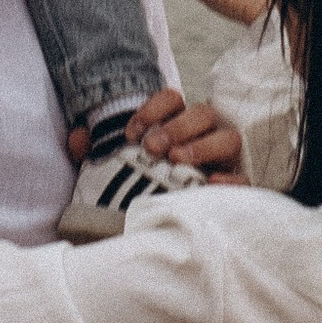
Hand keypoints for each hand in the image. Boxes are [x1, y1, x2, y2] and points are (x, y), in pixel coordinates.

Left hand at [66, 87, 246, 181]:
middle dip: (178, 126)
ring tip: (177, 161)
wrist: (148, 223)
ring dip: (202, 145)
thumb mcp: (108, 168)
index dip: (154, 108)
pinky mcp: (232, 185)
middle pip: (202, 113)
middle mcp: (201, 136)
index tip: (131, 132)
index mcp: (174, 124)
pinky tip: (209, 184)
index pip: (172, 99)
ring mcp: (221, 160)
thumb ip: (92, 151)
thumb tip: (78, 136)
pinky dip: (229, 179)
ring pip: (227, 137)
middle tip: (154, 147)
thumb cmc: (134, 186)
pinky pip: (242, 178)